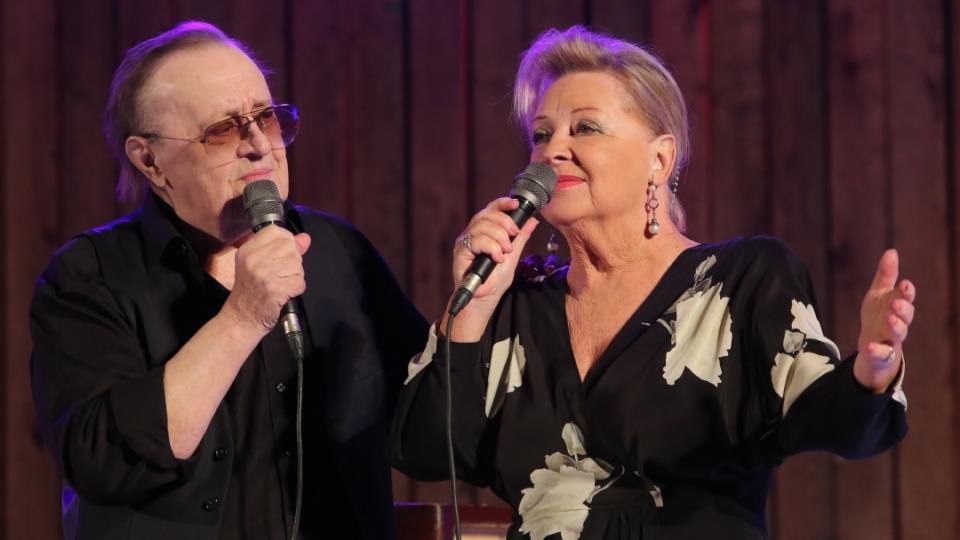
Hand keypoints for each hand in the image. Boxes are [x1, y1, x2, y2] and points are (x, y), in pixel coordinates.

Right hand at [223, 227, 311, 334]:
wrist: (242, 317)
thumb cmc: (251, 291)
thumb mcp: (259, 264)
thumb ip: (283, 248)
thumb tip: (305, 238)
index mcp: (248, 250)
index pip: (276, 231)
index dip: (286, 240)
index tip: (283, 253)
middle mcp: (255, 259)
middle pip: (290, 247)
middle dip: (293, 261)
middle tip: (281, 274)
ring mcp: (265, 274)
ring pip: (297, 265)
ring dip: (295, 276)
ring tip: (281, 284)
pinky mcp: (275, 289)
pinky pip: (299, 282)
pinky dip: (296, 289)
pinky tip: (284, 293)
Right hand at [445, 198, 538, 339]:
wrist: (485, 298)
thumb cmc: (495, 280)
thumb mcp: (513, 256)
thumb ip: (520, 238)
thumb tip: (532, 221)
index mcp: (485, 231)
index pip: (491, 209)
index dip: (503, 203)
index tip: (516, 204)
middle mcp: (473, 233)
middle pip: (487, 214)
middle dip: (505, 222)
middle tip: (514, 235)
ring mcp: (465, 241)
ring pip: (482, 226)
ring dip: (499, 237)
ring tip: (505, 252)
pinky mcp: (460, 251)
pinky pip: (477, 240)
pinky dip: (491, 247)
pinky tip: (497, 258)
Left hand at [854, 249, 915, 391]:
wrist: (870, 344)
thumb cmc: (878, 315)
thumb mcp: (878, 294)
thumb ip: (886, 275)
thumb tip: (892, 251)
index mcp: (898, 306)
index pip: (906, 298)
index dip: (906, 292)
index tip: (905, 284)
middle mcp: (898, 322)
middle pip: (906, 316)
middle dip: (903, 308)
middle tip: (897, 302)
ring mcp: (891, 338)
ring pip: (898, 333)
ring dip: (895, 326)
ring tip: (889, 318)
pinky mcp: (881, 353)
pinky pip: (881, 353)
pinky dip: (876, 350)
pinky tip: (868, 347)